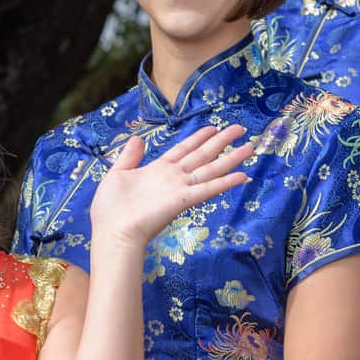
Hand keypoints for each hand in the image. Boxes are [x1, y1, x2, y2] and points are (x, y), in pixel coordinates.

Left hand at [90, 126, 250, 257]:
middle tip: (240, 129)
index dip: (198, 138)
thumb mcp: (116, 175)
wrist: (112, 231)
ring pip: (210, 169)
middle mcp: (173, 177)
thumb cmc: (110, 208)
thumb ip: (129, 157)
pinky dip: (225, 183)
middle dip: (222, 142)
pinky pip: (208, 189)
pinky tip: (242, 176)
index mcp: (158, 170)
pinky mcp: (183, 201)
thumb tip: (137, 138)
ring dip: (230, 158)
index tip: (212, 127)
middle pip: (202, 155)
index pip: (182, 150)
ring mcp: (179, 188)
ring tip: (250, 147)